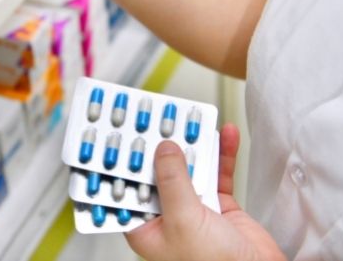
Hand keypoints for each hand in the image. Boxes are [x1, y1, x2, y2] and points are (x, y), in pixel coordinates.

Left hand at [126, 124, 284, 260]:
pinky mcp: (218, 204)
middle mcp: (166, 216)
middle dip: (160, 144)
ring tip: (190, 117)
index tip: (119, 132)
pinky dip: (222, 152)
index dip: (122, 160)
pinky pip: (218, 171)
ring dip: (192, 143)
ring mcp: (193, 208)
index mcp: (146, 226)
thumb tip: (163, 148)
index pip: (126, 186)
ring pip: (189, 167)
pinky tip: (223, 133)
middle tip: (157, 116)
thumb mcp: (183, 219)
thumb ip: (172, 180)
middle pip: (158, 171)